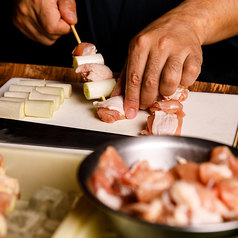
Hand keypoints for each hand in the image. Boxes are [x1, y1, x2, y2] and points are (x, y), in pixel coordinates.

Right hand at [12, 0, 76, 44]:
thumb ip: (68, 6)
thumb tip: (72, 21)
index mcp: (39, 5)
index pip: (60, 29)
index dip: (66, 24)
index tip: (63, 14)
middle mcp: (27, 14)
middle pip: (53, 36)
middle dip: (59, 28)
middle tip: (55, 14)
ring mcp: (21, 20)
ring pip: (46, 40)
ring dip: (51, 32)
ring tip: (48, 16)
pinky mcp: (18, 23)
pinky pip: (36, 37)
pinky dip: (42, 32)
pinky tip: (41, 20)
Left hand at [112, 3, 202, 118]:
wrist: (183, 22)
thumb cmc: (156, 40)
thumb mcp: (136, 51)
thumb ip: (126, 74)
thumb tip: (117, 96)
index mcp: (140, 45)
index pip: (134, 78)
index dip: (132, 99)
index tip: (130, 113)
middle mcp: (159, 45)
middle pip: (151, 83)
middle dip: (147, 100)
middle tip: (146, 103)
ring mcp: (178, 48)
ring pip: (170, 83)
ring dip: (165, 93)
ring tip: (163, 88)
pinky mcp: (195, 53)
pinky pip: (189, 78)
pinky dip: (184, 84)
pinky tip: (179, 78)